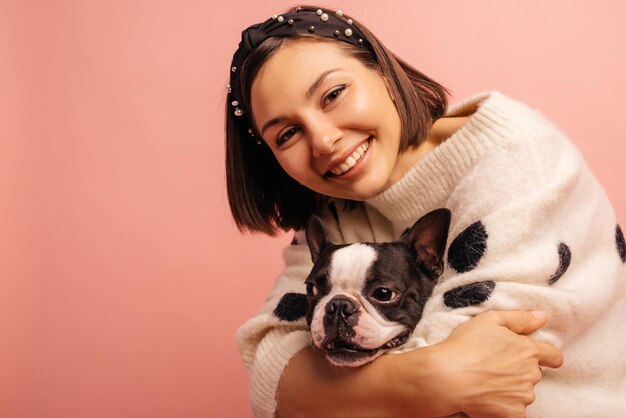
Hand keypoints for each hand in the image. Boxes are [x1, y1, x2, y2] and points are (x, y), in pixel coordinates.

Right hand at [428, 310, 562, 417]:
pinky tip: (487, 396)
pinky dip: (504, 406)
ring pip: (523, 392)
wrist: (446, 377)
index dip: (547, 356)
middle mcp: (531, 375)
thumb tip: (542, 317)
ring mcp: (523, 397)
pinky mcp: (513, 414)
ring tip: (486, 381)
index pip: (554, 356)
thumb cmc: (465, 346)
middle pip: (534, 374)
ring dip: (511, 388)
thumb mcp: (489, 320)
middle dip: (520, 370)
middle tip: (494, 366)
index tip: (536, 357)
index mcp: (528, 351)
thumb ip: (519, 318)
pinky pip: (515, 411)